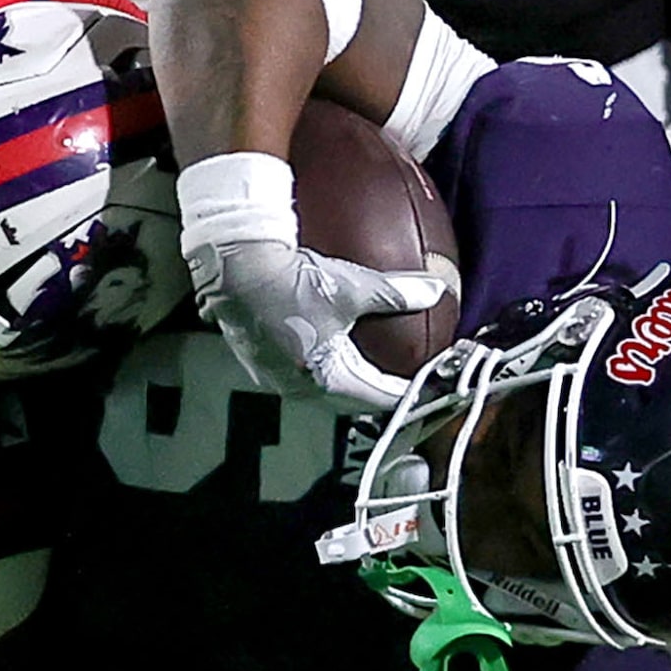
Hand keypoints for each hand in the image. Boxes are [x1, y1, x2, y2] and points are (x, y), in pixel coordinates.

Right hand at [187, 237, 447, 413]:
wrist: (237, 268)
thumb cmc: (292, 282)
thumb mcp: (353, 287)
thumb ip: (396, 294)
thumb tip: (434, 292)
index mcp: (324, 378)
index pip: (377, 398)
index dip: (407, 394)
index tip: (427, 388)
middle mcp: (298, 386)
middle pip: (350, 401)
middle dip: (378, 393)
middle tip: (404, 381)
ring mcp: (275, 376)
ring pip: (324, 390)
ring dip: (350, 383)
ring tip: (371, 369)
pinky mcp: (260, 360)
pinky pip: (302, 374)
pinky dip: (325, 367)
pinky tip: (331, 346)